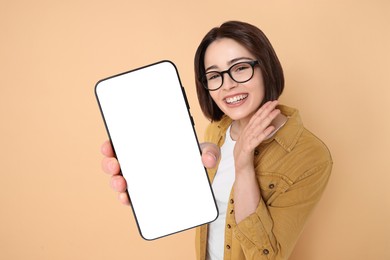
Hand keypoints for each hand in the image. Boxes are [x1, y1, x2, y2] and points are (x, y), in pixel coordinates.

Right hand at [101, 140, 220, 205]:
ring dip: (116, 182)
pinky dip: (126, 198)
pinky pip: (131, 197)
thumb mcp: (204, 151)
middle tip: (115, 164)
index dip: (112, 144)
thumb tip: (208, 160)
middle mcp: (140, 162)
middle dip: (110, 163)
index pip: (124, 142)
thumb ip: (209, 152)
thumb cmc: (195, 158)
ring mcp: (141, 179)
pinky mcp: (145, 195)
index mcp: (147, 146)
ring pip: (121, 179)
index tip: (109, 145)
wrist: (199, 177)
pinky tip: (127, 199)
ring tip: (121, 183)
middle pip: (117, 161)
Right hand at [233, 100, 280, 172]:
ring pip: (258, 127)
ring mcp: (247, 140)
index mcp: (247, 131)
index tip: (271, 102)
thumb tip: (264, 126)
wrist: (240, 168)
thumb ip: (255, 133)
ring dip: (268, 118)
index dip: (263, 109)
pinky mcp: (248, 148)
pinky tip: (271, 128)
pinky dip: (264, 133)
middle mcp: (246, 133)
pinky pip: (257, 140)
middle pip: (257, 119)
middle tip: (275, 102)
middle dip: (267, 110)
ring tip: (276, 111)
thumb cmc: (245, 154)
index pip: (255, 117)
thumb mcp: (249, 140)